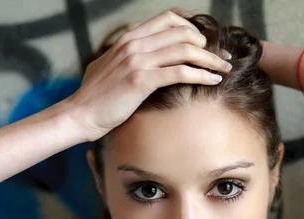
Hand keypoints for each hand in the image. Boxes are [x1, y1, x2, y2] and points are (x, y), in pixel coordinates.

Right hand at [65, 9, 232, 142]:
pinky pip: (180, 72)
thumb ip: (127, 56)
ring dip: (210, 59)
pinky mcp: (142, 80)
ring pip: (185, 50)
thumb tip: (142, 57)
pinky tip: (213, 81)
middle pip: (182, 32)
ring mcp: (137, 60)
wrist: (79, 114)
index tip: (207, 41)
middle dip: (207, 44)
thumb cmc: (96, 96)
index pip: (168, 19)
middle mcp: (134, 43)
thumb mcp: (109, 66)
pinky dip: (201, 75)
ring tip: (224, 69)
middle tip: (221, 57)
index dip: (192, 26)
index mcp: (128, 38)